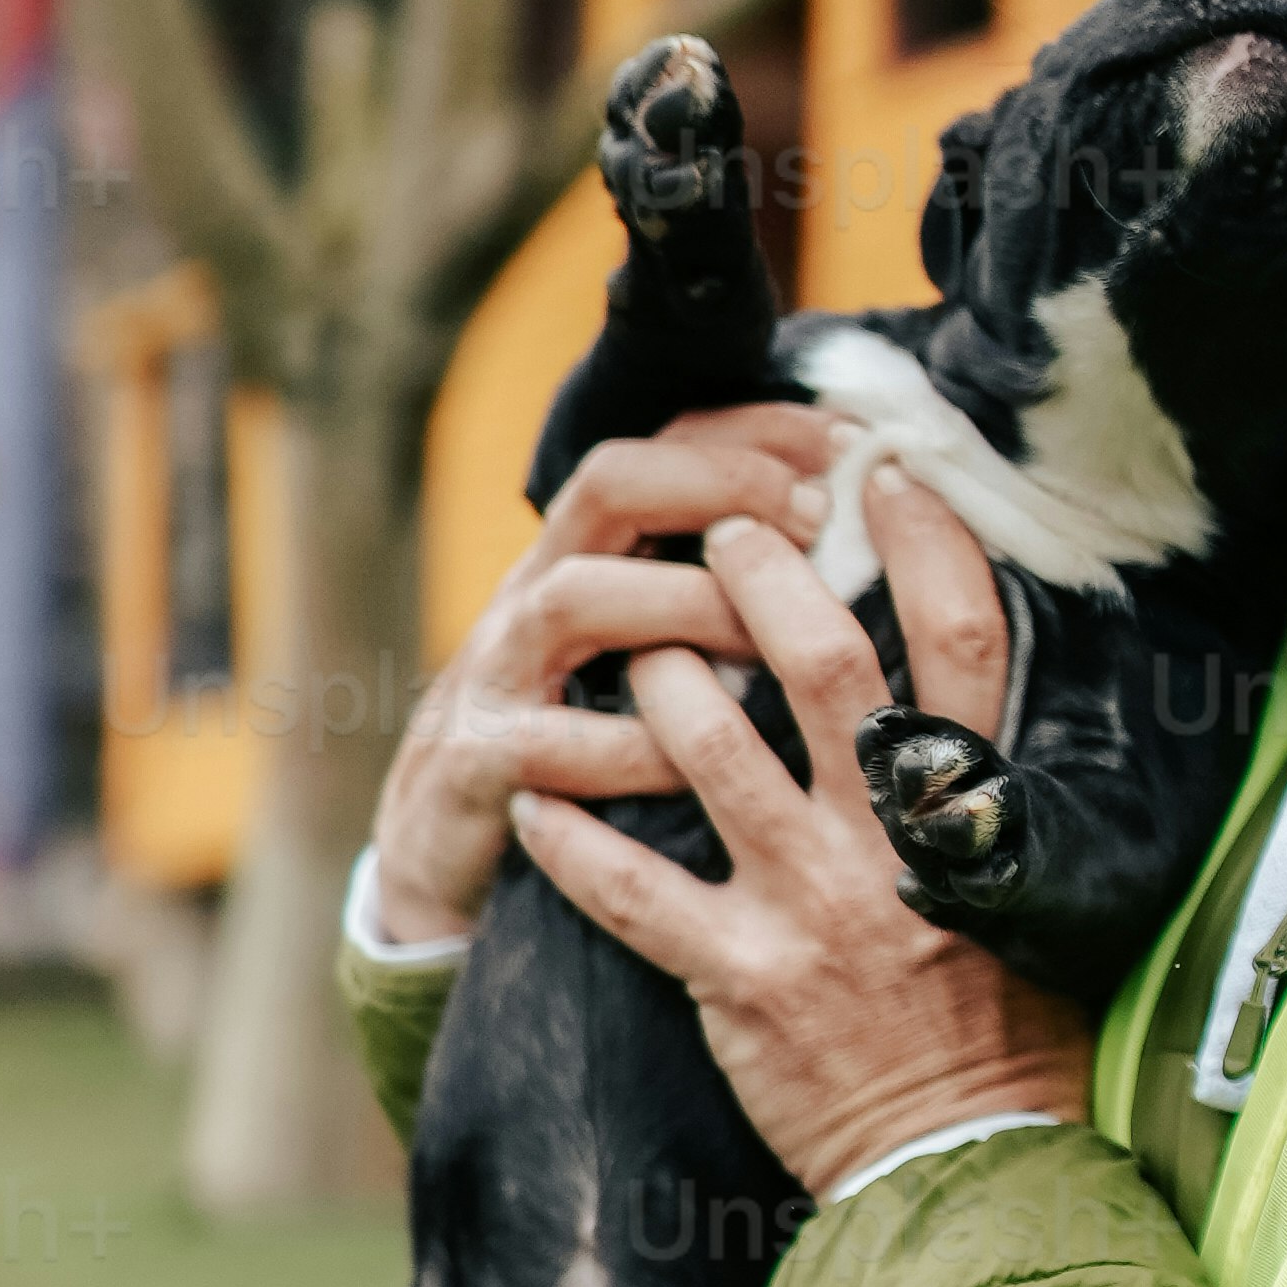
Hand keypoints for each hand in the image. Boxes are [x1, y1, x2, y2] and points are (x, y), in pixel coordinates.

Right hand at [365, 407, 846, 952]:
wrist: (437, 854)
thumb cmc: (573, 751)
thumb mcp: (635, 660)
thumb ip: (711, 601)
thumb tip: (846, 557)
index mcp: (585, 559)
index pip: (660, 445)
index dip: (752, 432)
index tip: (848, 439)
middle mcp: (535, 596)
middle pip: (608, 485)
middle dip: (717, 484)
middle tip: (816, 517)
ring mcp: (497, 675)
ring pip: (575, 599)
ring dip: (681, 608)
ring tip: (768, 647)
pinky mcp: (476, 764)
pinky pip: (553, 745)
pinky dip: (634, 753)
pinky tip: (704, 774)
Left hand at [507, 466, 1096, 1199]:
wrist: (963, 1163)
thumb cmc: (996, 1026)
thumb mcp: (1022, 892)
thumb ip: (983, 793)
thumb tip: (956, 687)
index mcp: (968, 813)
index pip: (962, 642)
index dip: (925, 543)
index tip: (884, 482)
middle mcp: (886, 843)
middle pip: (820, 662)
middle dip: (760, 573)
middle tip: (722, 533)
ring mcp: (807, 907)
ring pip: (704, 747)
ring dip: (655, 675)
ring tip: (634, 646)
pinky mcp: (735, 977)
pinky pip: (629, 890)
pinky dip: (571, 841)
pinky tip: (538, 803)